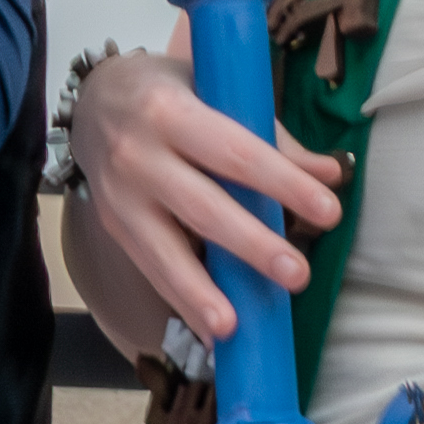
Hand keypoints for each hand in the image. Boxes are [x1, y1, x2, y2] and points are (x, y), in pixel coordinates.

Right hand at [73, 48, 339, 348]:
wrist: (93, 101)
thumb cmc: (170, 93)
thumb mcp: (215, 91)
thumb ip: (271, 136)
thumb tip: (330, 175)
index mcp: (171, 110)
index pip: (236, 152)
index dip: (283, 183)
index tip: (329, 210)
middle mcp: (139, 155)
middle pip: (202, 207)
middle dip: (252, 245)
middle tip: (298, 274)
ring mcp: (121, 196)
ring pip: (164, 251)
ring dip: (201, 293)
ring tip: (233, 328)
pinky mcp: (114, 227)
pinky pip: (151, 268)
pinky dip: (182, 301)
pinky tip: (212, 332)